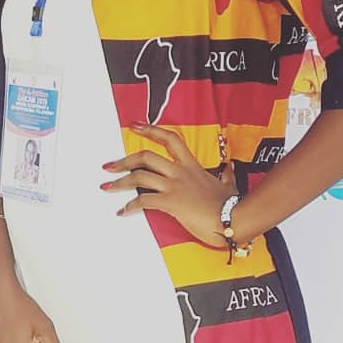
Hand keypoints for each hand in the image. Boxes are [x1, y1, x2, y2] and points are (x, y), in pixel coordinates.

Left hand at [101, 122, 235, 246]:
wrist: (235, 217)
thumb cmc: (231, 204)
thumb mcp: (228, 184)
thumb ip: (225, 175)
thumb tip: (228, 168)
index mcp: (191, 166)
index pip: (170, 139)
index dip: (151, 130)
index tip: (135, 125)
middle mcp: (180, 172)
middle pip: (146, 156)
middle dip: (124, 160)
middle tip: (109, 166)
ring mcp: (174, 186)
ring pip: (139, 177)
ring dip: (120, 182)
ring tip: (107, 187)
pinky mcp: (171, 202)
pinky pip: (143, 201)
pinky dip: (130, 206)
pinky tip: (123, 211)